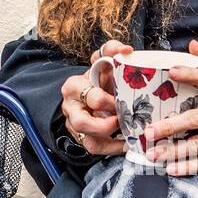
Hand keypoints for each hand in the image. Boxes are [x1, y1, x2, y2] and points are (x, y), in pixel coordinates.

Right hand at [59, 39, 133, 156]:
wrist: (91, 90)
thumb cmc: (98, 77)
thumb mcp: (102, 61)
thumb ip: (111, 50)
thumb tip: (126, 50)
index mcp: (74, 86)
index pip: (91, 96)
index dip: (110, 101)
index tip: (123, 100)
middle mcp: (70, 107)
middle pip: (83, 122)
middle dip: (106, 124)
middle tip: (123, 119)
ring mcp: (74, 124)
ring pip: (87, 139)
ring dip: (109, 139)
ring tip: (126, 134)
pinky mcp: (81, 137)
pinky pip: (94, 147)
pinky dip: (112, 148)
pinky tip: (126, 142)